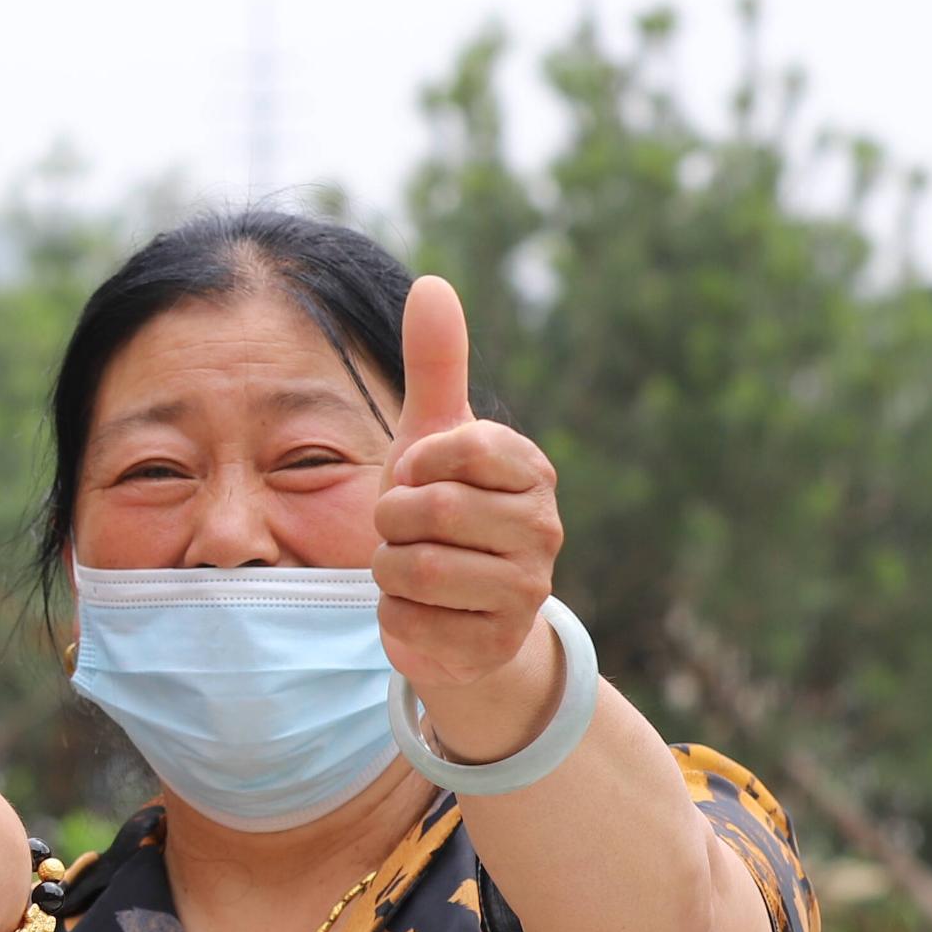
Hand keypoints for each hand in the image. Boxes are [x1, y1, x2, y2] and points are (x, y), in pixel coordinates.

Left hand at [375, 277, 568, 758]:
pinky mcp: (494, 647)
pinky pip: (406, 624)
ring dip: (388, 569)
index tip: (419, 476)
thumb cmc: (441, 509)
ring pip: (413, 570)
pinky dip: (393, 618)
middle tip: (406, 530)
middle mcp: (543, 530)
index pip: (456, 449)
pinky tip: (420, 614)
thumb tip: (432, 283)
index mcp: (530, 471)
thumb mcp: (433, 436)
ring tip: (412, 568)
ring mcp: (526, 592)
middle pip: (428, 512)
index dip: (414, 464)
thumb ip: (437, 364)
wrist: (455, 610)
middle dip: (392, 521)